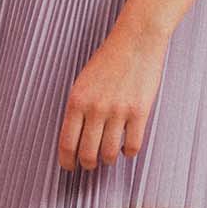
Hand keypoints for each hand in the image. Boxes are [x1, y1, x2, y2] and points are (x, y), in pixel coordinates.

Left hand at [58, 15, 168, 170]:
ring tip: (108, 156)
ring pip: (109, 153)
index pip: (67, 143)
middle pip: (87, 153)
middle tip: (90, 164)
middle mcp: (96, 108)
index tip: (70, 167)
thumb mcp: (83, 81)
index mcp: (77, 100)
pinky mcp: (140, 112)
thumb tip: (76, 138)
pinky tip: (126, 147)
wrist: (136, 40)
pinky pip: (133, 145)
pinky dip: (128, 152)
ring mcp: (118, 111)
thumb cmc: (109, 59)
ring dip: (108, 159)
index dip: (67, 161)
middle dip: (87, 164)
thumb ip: (78, 108)